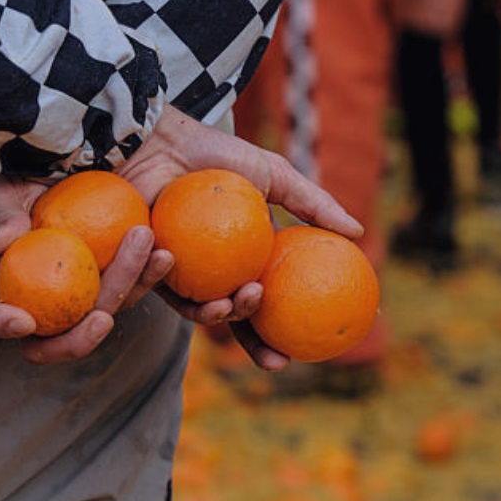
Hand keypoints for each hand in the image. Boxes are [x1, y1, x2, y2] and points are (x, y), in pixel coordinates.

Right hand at [0, 175, 173, 364]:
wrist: (60, 171)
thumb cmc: (18, 181)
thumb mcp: (3, 190)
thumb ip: (3, 213)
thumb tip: (3, 244)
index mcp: (0, 284)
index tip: (24, 322)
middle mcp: (39, 303)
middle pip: (53, 340)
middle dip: (79, 340)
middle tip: (101, 318)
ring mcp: (79, 297)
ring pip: (103, 312)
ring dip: (127, 290)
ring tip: (142, 256)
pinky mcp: (113, 281)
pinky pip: (134, 287)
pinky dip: (150, 274)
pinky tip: (164, 255)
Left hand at [118, 104, 364, 370]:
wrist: (164, 142)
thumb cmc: (217, 155)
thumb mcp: (274, 175)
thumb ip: (314, 204)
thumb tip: (358, 234)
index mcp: (243, 259)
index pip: (265, 304)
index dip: (281, 332)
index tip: (303, 351)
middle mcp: (212, 272)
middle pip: (235, 323)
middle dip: (255, 347)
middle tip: (276, 358)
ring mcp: (179, 272)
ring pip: (198, 312)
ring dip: (219, 316)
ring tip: (239, 299)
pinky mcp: (143, 265)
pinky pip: (158, 286)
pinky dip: (169, 280)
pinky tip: (176, 263)